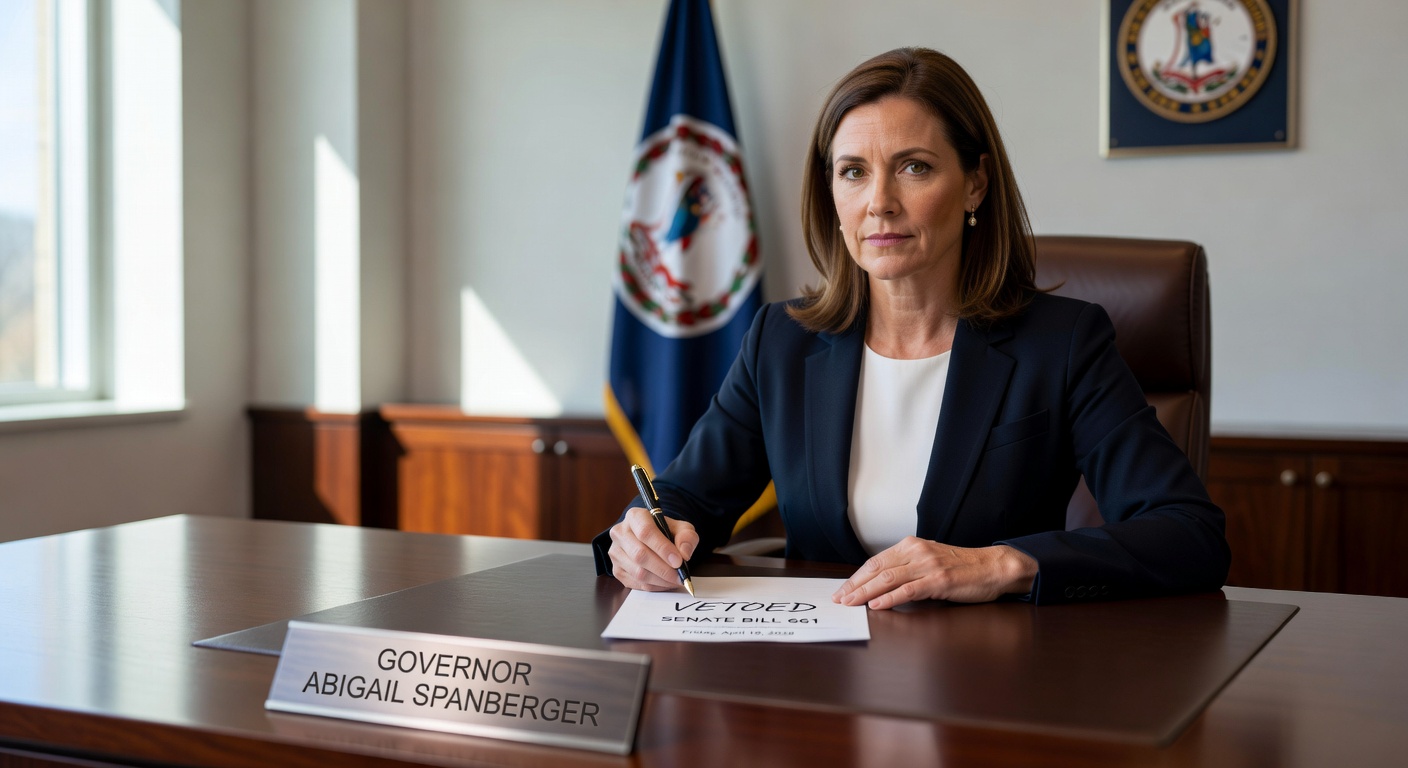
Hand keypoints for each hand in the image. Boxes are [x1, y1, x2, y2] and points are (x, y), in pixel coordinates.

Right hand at [607, 507, 700, 591]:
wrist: (651, 539)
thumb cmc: (665, 532)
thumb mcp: (681, 528)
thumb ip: (687, 537)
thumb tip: (684, 554)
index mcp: (635, 516)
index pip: (646, 532)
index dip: (662, 548)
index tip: (678, 561)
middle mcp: (620, 532)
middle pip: (640, 555)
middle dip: (664, 569)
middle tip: (680, 576)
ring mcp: (616, 552)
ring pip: (638, 572)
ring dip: (660, 580)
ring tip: (676, 580)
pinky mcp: (616, 569)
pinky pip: (636, 583)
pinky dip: (654, 587)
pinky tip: (665, 583)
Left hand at [831, 537, 1037, 608]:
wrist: (993, 567)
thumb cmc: (962, 568)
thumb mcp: (930, 562)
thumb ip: (908, 569)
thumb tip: (881, 585)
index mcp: (911, 546)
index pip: (876, 561)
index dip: (857, 576)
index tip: (843, 589)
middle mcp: (917, 552)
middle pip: (877, 569)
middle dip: (855, 585)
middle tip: (839, 599)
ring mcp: (928, 566)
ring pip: (889, 578)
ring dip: (866, 592)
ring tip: (851, 603)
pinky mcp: (939, 581)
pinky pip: (909, 590)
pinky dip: (890, 598)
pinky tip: (877, 605)